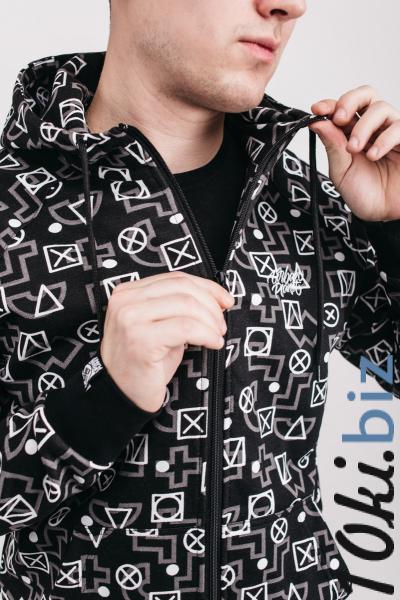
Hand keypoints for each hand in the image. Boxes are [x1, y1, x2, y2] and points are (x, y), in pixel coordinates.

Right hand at [100, 271, 233, 412]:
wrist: (122, 395)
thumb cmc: (145, 361)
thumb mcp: (160, 325)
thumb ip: (179, 306)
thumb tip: (218, 298)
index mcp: (128, 292)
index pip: (176, 278)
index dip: (207, 287)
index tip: (226, 301)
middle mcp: (126, 301)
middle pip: (182, 288)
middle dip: (211, 305)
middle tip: (221, 325)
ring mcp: (131, 319)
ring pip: (186, 305)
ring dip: (210, 321)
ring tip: (216, 336)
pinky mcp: (141, 339)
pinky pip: (186, 328)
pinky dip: (206, 334)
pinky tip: (212, 343)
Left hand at [308, 85, 399, 220]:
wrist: (385, 214)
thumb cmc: (365, 194)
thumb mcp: (341, 172)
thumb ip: (332, 146)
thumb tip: (317, 122)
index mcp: (351, 134)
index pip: (342, 108)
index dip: (329, 104)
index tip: (317, 110)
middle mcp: (372, 128)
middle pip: (365, 94)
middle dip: (349, 102)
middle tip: (340, 119)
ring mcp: (391, 132)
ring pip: (380, 107)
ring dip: (363, 126)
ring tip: (355, 149)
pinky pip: (398, 127)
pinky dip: (383, 139)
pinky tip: (373, 155)